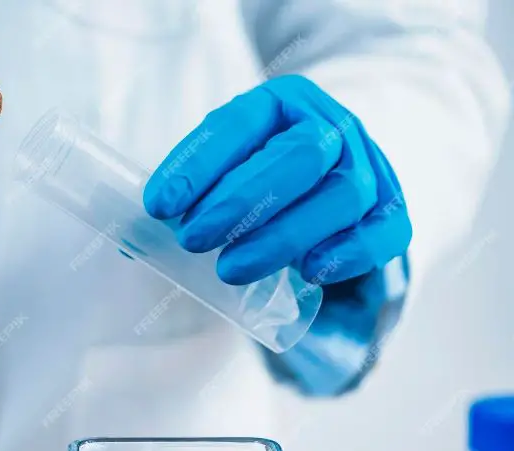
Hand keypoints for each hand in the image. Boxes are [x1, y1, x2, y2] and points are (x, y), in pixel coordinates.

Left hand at [142, 74, 411, 286]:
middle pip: (298, 156)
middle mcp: (332, 128)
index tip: (159, 205)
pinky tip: (310, 272)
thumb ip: (186, 201)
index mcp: (281, 105)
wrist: (334, 203)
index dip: (198, 163)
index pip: (240, 122)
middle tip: (193, 239)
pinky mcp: (392, 215)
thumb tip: (130, 242)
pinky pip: (383, 230)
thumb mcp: (225, 177)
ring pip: (340, 195)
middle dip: (240, 200)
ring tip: (232, 268)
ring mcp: (370, 169)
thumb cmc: (263, 188)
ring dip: (282, 235)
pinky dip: (348, 251)